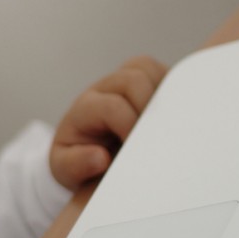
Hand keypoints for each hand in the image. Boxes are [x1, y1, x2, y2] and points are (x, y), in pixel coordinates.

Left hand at [50, 55, 167, 189]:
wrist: (85, 156)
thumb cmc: (78, 161)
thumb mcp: (66, 170)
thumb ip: (76, 165)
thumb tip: (101, 157)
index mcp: (84, 109)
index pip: (113, 106)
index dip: (129, 125)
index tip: (137, 152)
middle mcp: (103, 89)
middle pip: (133, 78)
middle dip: (148, 107)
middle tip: (154, 136)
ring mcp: (123, 83)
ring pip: (147, 68)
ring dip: (160, 94)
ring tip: (163, 124)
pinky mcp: (143, 83)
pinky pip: (161, 73)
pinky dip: (170, 90)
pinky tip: (172, 117)